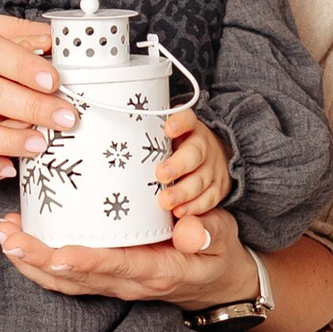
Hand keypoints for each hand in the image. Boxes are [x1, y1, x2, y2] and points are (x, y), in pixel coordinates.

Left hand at [0, 202, 246, 310]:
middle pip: (76, 277)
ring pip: (63, 281)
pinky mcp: (103, 278)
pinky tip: (17, 239)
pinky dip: (36, 261)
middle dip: (38, 259)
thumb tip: (194, 229)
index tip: (56, 255)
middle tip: (7, 236)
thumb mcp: (222, 239)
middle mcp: (128, 282)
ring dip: (29, 260)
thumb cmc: (215, 254)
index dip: (86, 262)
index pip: (117, 267)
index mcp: (157, 272)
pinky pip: (63, 277)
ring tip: (3, 233)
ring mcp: (112, 283)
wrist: (213, 284)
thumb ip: (210, 232)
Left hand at [156, 102, 229, 222]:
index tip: (168, 129)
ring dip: (183, 192)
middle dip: (177, 166)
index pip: (187, 119)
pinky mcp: (217, 188)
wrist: (213, 159)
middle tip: (160, 174)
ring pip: (200, 179)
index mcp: (189, 129)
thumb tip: (115, 144)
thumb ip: (150, 139)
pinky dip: (194, 207)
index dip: (179, 123)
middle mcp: (203, 146)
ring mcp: (212, 168)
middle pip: (194, 154)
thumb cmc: (179, 149)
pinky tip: (180, 212)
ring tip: (166, 201)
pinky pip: (209, 198)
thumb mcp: (169, 138)